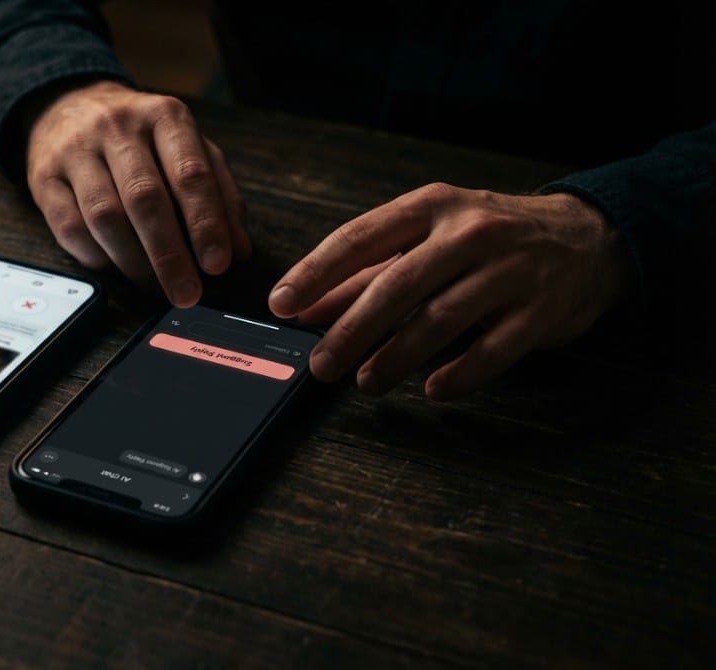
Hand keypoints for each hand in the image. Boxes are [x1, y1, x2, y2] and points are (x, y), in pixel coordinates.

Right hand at [24, 80, 250, 305]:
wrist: (68, 105)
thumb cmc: (139, 137)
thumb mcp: (187, 148)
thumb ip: (219, 193)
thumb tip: (239, 249)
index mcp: (164, 116)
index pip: (189, 173)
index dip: (205, 223)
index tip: (217, 265)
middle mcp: (117, 127)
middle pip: (145, 199)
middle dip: (169, 254)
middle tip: (186, 292)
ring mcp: (75, 151)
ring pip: (105, 217)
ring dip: (134, 262)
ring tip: (156, 287)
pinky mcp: (43, 177)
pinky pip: (70, 228)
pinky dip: (97, 257)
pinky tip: (116, 267)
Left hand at [268, 184, 634, 399]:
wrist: (589, 237)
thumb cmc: (489, 238)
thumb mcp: (429, 238)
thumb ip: (367, 272)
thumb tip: (307, 308)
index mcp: (432, 206)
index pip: (361, 237)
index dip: (316, 272)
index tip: (281, 303)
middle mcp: (470, 231)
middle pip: (397, 284)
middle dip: (351, 329)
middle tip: (320, 365)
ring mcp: (510, 270)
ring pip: (441, 318)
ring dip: (396, 357)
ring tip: (365, 383)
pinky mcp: (542, 310)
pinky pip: (494, 348)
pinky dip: (460, 373)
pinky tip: (433, 390)